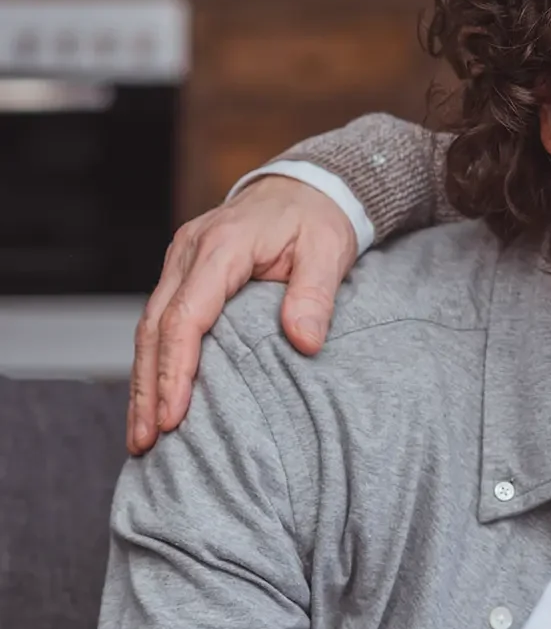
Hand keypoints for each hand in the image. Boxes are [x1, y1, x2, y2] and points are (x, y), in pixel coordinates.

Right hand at [128, 176, 357, 454]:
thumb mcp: (329, 251)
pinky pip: (160, 321)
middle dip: (148, 388)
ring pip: (149, 328)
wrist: (307, 187)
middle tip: (146, 441)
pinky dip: (154, 362)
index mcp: (222, 246)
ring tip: (142, 435)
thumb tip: (305, 342)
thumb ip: (316, 295)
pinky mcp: (182, 273)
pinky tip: (154, 399)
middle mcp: (189, 252)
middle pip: (155, 328)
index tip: (174, 414)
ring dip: (143, 382)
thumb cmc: (318, 220)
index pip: (187, 316)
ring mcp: (180, 261)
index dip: (177, 369)